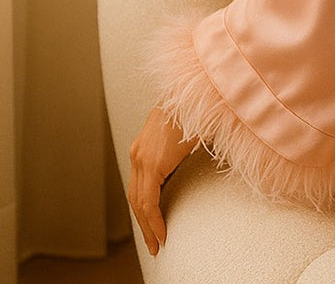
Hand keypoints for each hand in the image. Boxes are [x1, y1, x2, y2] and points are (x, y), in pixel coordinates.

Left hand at [127, 105, 197, 255]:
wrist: (196, 91)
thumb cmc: (199, 107)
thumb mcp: (190, 131)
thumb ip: (187, 148)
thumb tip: (199, 157)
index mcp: (145, 145)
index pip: (140, 186)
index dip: (147, 208)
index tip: (155, 225)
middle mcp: (138, 153)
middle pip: (136, 197)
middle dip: (144, 223)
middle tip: (153, 242)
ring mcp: (141, 158)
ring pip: (139, 203)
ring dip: (147, 227)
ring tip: (157, 244)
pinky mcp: (151, 163)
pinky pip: (148, 201)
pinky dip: (153, 220)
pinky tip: (162, 234)